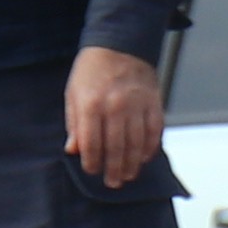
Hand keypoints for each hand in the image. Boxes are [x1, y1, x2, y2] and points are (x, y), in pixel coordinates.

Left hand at [64, 44, 165, 188]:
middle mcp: (115, 107)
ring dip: (133, 164)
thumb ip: (74, 123)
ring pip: (137, 143)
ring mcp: (137, 105)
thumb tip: (74, 149)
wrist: (120, 44)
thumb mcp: (73, 94)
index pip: (92, 143)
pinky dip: (150, 147)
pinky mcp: (153, 103)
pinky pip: (154, 131)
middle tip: (113, 183)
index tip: (92, 170)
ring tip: (129, 176)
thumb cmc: (92, 70)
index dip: (92, 161)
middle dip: (114, 169)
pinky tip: (145, 158)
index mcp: (91, 104)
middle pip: (116, 148)